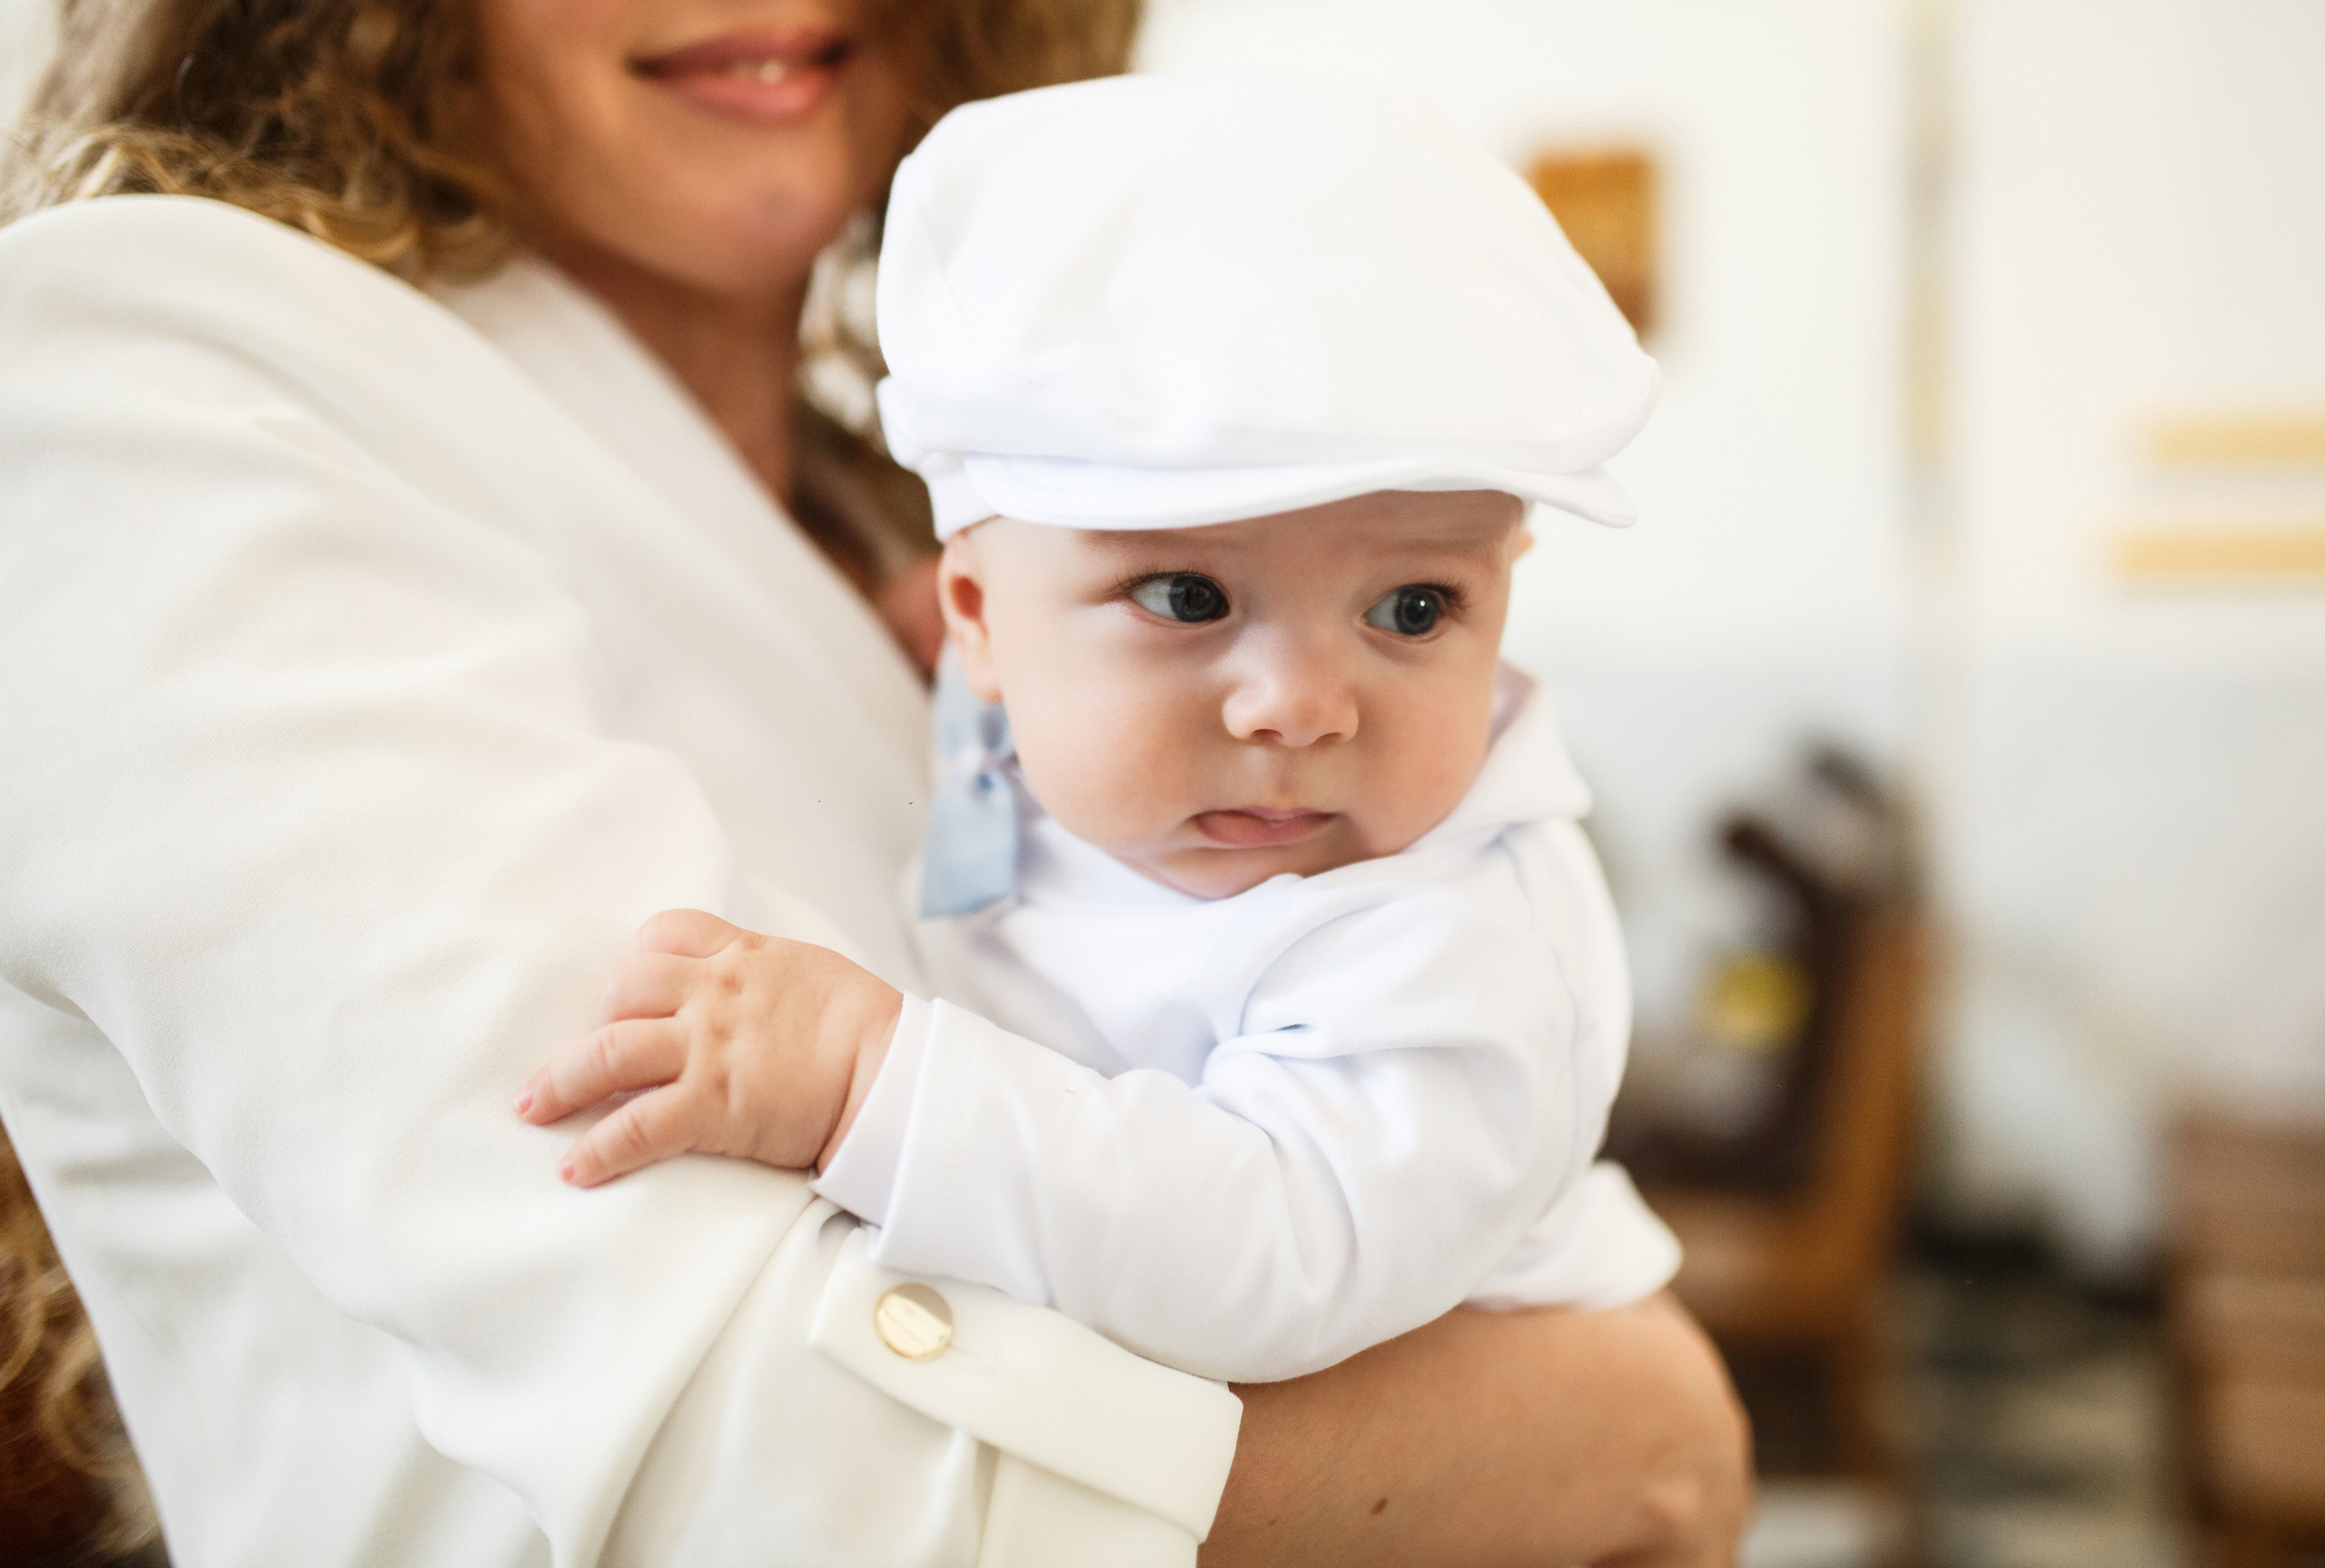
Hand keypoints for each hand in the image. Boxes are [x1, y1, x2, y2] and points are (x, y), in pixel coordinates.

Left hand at [515, 909, 902, 1185]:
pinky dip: (598, 1150)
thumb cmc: (864, 1026)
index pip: (663, 934)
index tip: (623, 995)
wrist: (892, 1072)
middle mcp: (713, 994)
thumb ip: (761, 974)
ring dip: (559, 1083)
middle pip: (620, 991)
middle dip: (587, 1024)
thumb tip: (738, 990)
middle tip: (567, 1061)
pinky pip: (636, 1127)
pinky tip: (575, 1169)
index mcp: (740, 958)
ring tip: (532, 1108)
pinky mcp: (713, 1105)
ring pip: (607, 1054)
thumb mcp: (807, 973)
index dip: (634, 963)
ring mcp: (708, 1048)